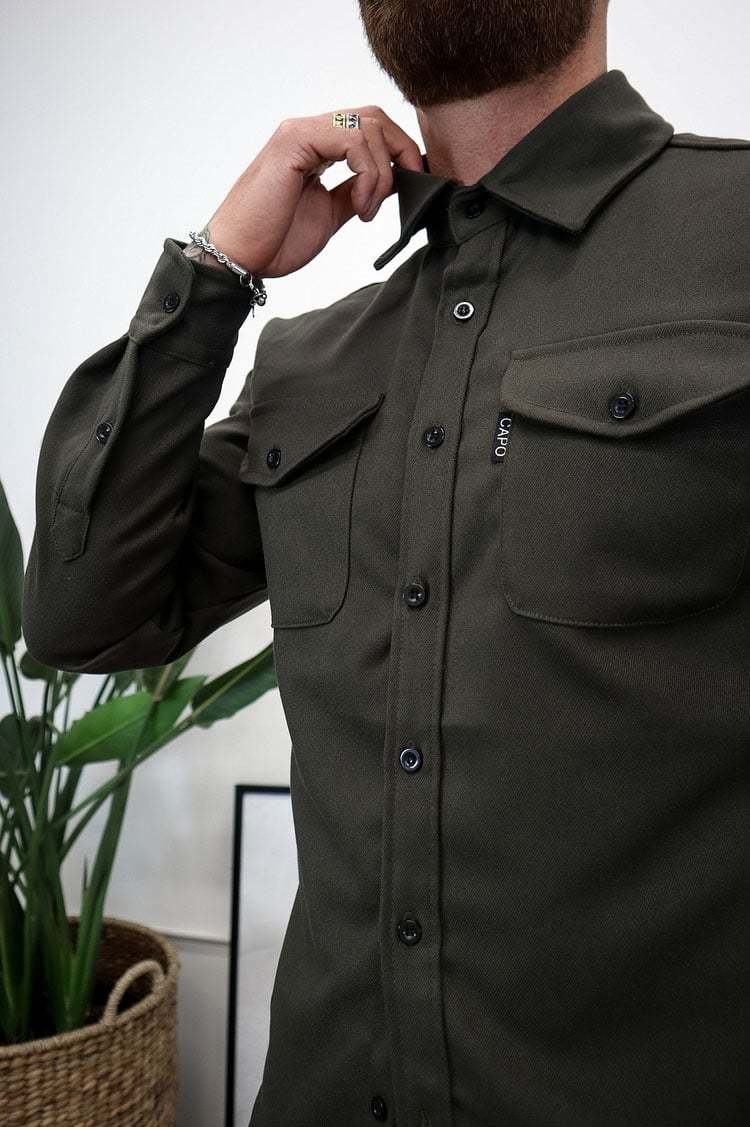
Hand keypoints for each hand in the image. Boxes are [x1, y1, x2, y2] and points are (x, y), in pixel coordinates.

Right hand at [190, 106, 423, 279]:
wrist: (239, 257)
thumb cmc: (274, 241)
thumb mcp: (330, 214)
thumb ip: (354, 192)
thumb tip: (390, 183)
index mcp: (318, 148)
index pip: (372, 128)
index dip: (401, 152)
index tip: (413, 186)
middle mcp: (310, 132)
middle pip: (375, 117)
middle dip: (402, 152)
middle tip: (406, 189)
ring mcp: (301, 132)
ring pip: (368, 126)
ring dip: (382, 173)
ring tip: (367, 211)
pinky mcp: (294, 140)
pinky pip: (352, 139)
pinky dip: (368, 174)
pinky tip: (358, 207)